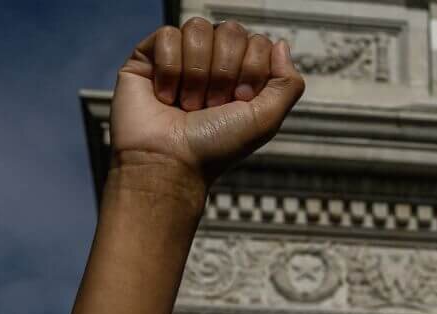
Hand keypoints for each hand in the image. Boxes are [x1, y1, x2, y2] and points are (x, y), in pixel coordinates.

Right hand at [111, 17, 303, 186]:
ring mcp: (181, 56)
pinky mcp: (149, 55)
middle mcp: (212, 61)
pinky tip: (166, 96)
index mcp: (241, 73)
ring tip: (188, 104)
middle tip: (212, 106)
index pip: (257, 42)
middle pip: (230, 31)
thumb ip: (288, 84)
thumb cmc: (215, 147)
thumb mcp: (266, 120)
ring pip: (198, 28)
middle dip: (224, 72)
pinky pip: (167, 35)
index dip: (251, 71)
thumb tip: (281, 44)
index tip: (238, 102)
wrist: (171, 162)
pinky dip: (170, 70)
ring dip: (197, 73)